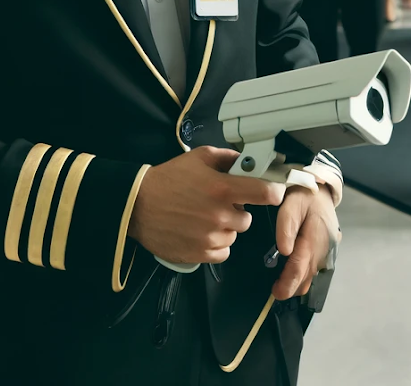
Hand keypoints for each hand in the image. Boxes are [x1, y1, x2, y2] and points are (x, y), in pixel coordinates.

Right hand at [129, 147, 285, 266]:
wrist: (137, 205)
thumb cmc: (168, 179)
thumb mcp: (198, 157)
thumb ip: (227, 157)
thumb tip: (248, 161)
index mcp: (222, 189)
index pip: (265, 193)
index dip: (273, 192)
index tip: (271, 192)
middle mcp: (220, 215)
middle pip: (247, 219)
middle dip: (236, 212)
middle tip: (217, 205)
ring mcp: (210, 237)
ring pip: (234, 236)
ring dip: (224, 229)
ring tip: (203, 218)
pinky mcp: (200, 254)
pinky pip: (222, 252)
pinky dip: (215, 245)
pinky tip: (200, 233)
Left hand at [272, 184, 339, 299]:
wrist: (321, 190)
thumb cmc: (303, 197)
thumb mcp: (290, 205)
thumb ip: (286, 228)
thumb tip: (284, 252)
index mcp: (315, 239)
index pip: (300, 268)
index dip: (287, 284)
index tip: (276, 293)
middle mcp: (326, 250)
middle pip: (307, 278)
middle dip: (292, 287)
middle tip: (276, 289)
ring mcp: (330, 252)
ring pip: (313, 277)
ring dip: (299, 282)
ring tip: (283, 282)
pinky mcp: (330, 252)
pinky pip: (318, 271)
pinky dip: (305, 275)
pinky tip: (294, 272)